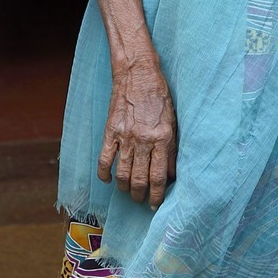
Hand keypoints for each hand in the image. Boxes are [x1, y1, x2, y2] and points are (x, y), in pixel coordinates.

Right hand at [98, 55, 177, 209]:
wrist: (138, 74)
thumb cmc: (159, 96)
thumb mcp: (173, 121)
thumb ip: (172, 149)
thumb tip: (171, 174)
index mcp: (162, 138)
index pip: (159, 177)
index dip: (157, 195)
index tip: (156, 204)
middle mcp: (143, 140)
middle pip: (140, 180)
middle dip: (141, 196)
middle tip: (142, 200)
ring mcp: (125, 137)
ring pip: (122, 175)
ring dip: (125, 189)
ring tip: (129, 192)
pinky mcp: (110, 132)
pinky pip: (104, 161)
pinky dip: (105, 175)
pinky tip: (108, 180)